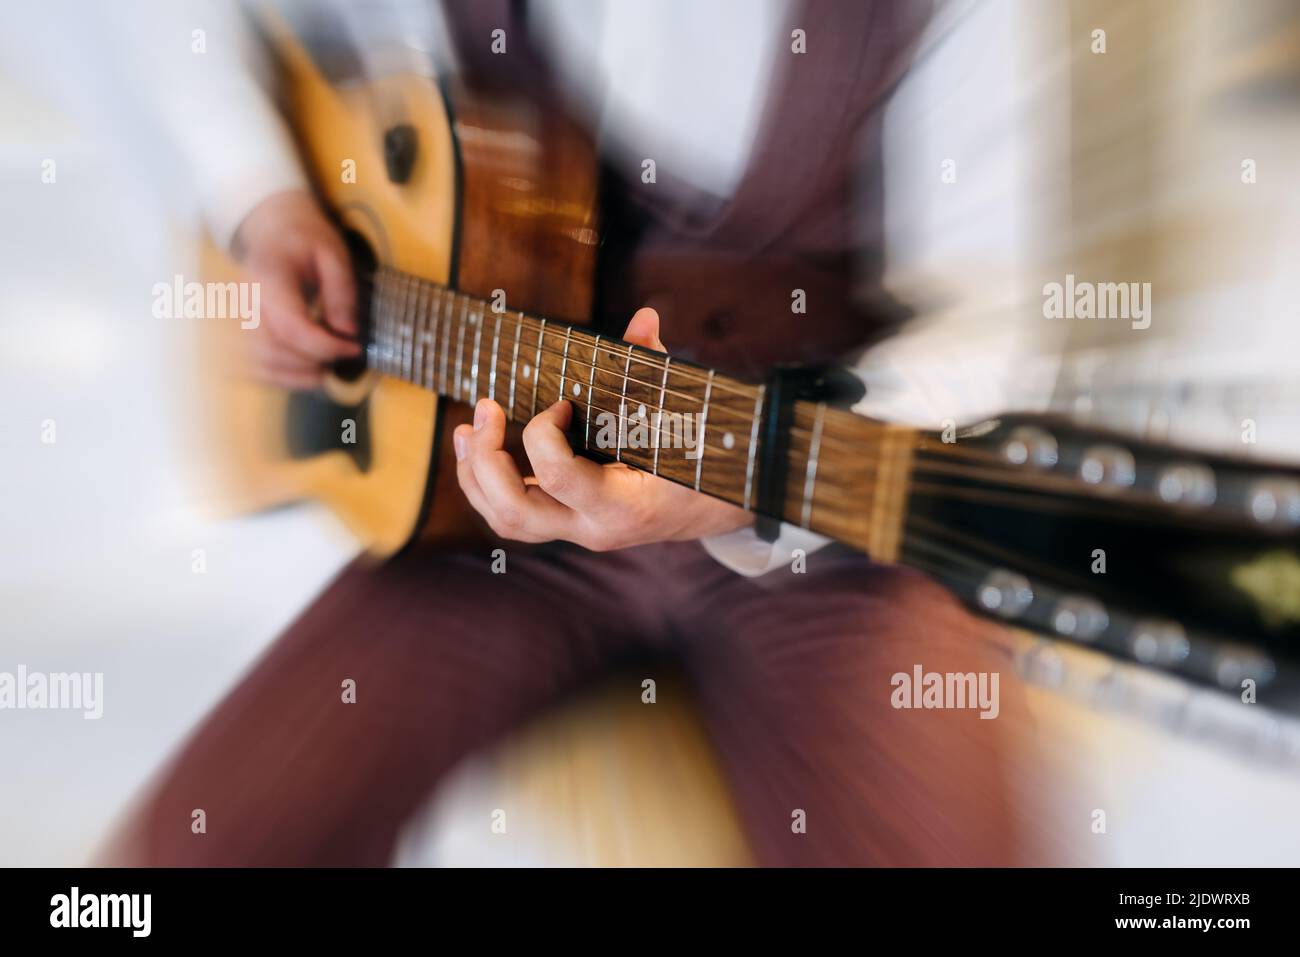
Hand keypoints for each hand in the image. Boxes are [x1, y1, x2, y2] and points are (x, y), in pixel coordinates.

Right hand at [232, 189, 359, 388]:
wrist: (274, 235)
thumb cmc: (306, 243)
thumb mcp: (335, 253)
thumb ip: (342, 292)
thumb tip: (346, 333)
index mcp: (268, 278)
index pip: (291, 327)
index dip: (325, 346)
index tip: (354, 347)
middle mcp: (246, 303)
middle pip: (273, 351)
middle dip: (313, 363)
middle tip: (343, 354)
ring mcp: (241, 321)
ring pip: (261, 366)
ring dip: (299, 376)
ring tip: (329, 364)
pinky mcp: (244, 334)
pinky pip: (256, 369)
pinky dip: (284, 379)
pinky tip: (310, 370)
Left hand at [453, 308, 753, 549]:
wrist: (715, 509)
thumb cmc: (702, 459)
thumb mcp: (685, 416)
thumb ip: (655, 367)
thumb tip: (644, 318)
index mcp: (625, 505)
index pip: (559, 475)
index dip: (543, 432)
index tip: (560, 403)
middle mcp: (594, 528)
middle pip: (514, 512)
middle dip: (487, 459)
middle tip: (485, 409)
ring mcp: (577, 531)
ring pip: (506, 521)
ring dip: (474, 475)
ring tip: (467, 429)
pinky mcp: (566, 524)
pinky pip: (512, 516)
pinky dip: (487, 482)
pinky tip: (480, 446)